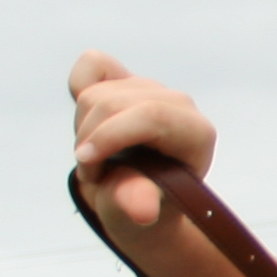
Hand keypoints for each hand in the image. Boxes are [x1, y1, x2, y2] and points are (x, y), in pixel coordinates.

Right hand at [66, 53, 218, 230]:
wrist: (137, 193)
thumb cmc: (143, 201)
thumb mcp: (138, 210)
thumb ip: (137, 201)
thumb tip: (142, 211)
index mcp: (196, 133)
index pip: (151, 115)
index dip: (109, 136)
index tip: (86, 162)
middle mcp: (179, 103)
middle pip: (114, 103)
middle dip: (90, 140)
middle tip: (93, 173)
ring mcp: (152, 87)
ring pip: (95, 93)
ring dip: (83, 129)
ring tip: (96, 157)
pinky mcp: (127, 77)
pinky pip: (91, 65)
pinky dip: (79, 90)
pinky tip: (92, 122)